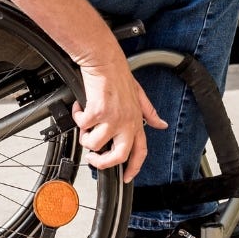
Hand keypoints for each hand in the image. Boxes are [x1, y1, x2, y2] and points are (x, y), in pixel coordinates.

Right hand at [71, 58, 167, 183]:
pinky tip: (80, 108)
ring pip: (93, 144)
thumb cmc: (119, 74)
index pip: (140, 151)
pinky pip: (81, 125)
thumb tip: (161, 124)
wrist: (104, 60)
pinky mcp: (97, 112)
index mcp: (137, 120)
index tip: (126, 177)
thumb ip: (149, 112)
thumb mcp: (139, 94)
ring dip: (85, 135)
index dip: (134, 168)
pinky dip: (77, 116)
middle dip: (102, 163)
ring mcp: (112, 118)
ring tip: (85, 122)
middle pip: (118, 157)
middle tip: (93, 159)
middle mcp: (126, 122)